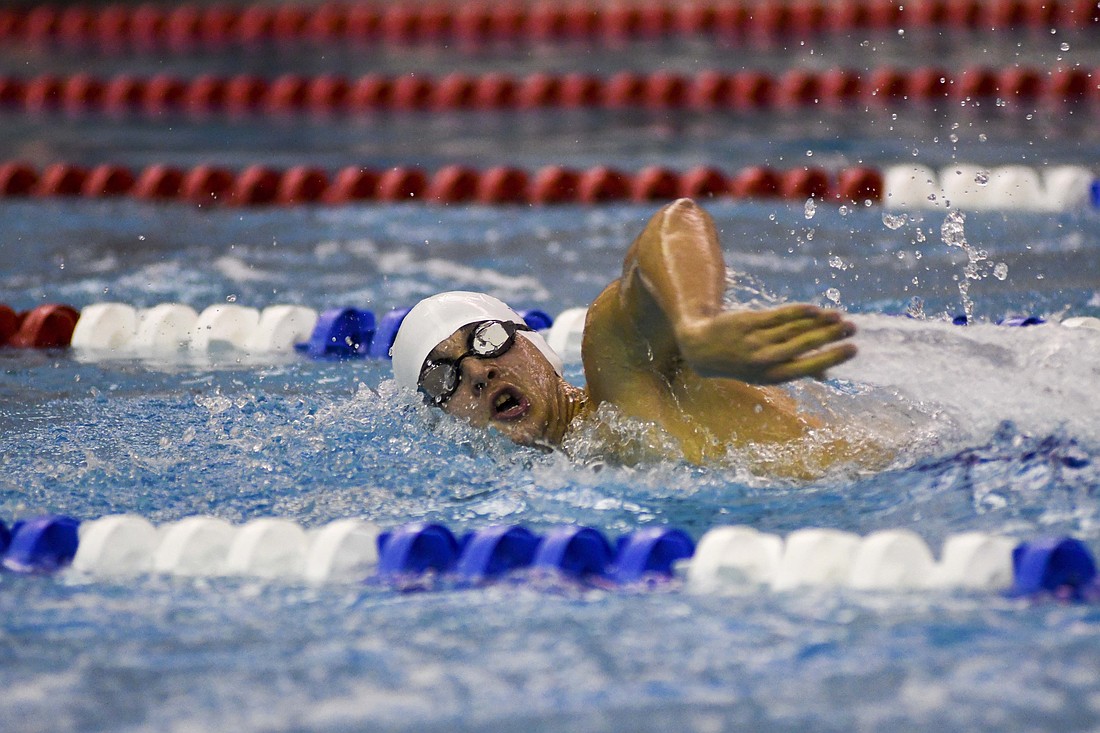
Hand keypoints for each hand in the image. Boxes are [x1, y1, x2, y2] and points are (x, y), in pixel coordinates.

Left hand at [674, 304, 856, 384]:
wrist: (702, 349)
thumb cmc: (742, 363)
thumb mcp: (764, 374)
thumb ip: (794, 370)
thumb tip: (825, 376)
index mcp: (772, 377)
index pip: (807, 367)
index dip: (831, 357)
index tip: (853, 349)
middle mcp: (764, 360)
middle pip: (803, 345)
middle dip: (830, 336)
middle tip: (853, 327)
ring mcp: (755, 340)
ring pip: (793, 329)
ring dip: (819, 322)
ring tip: (840, 317)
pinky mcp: (748, 322)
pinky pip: (777, 316)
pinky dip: (797, 312)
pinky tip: (815, 309)